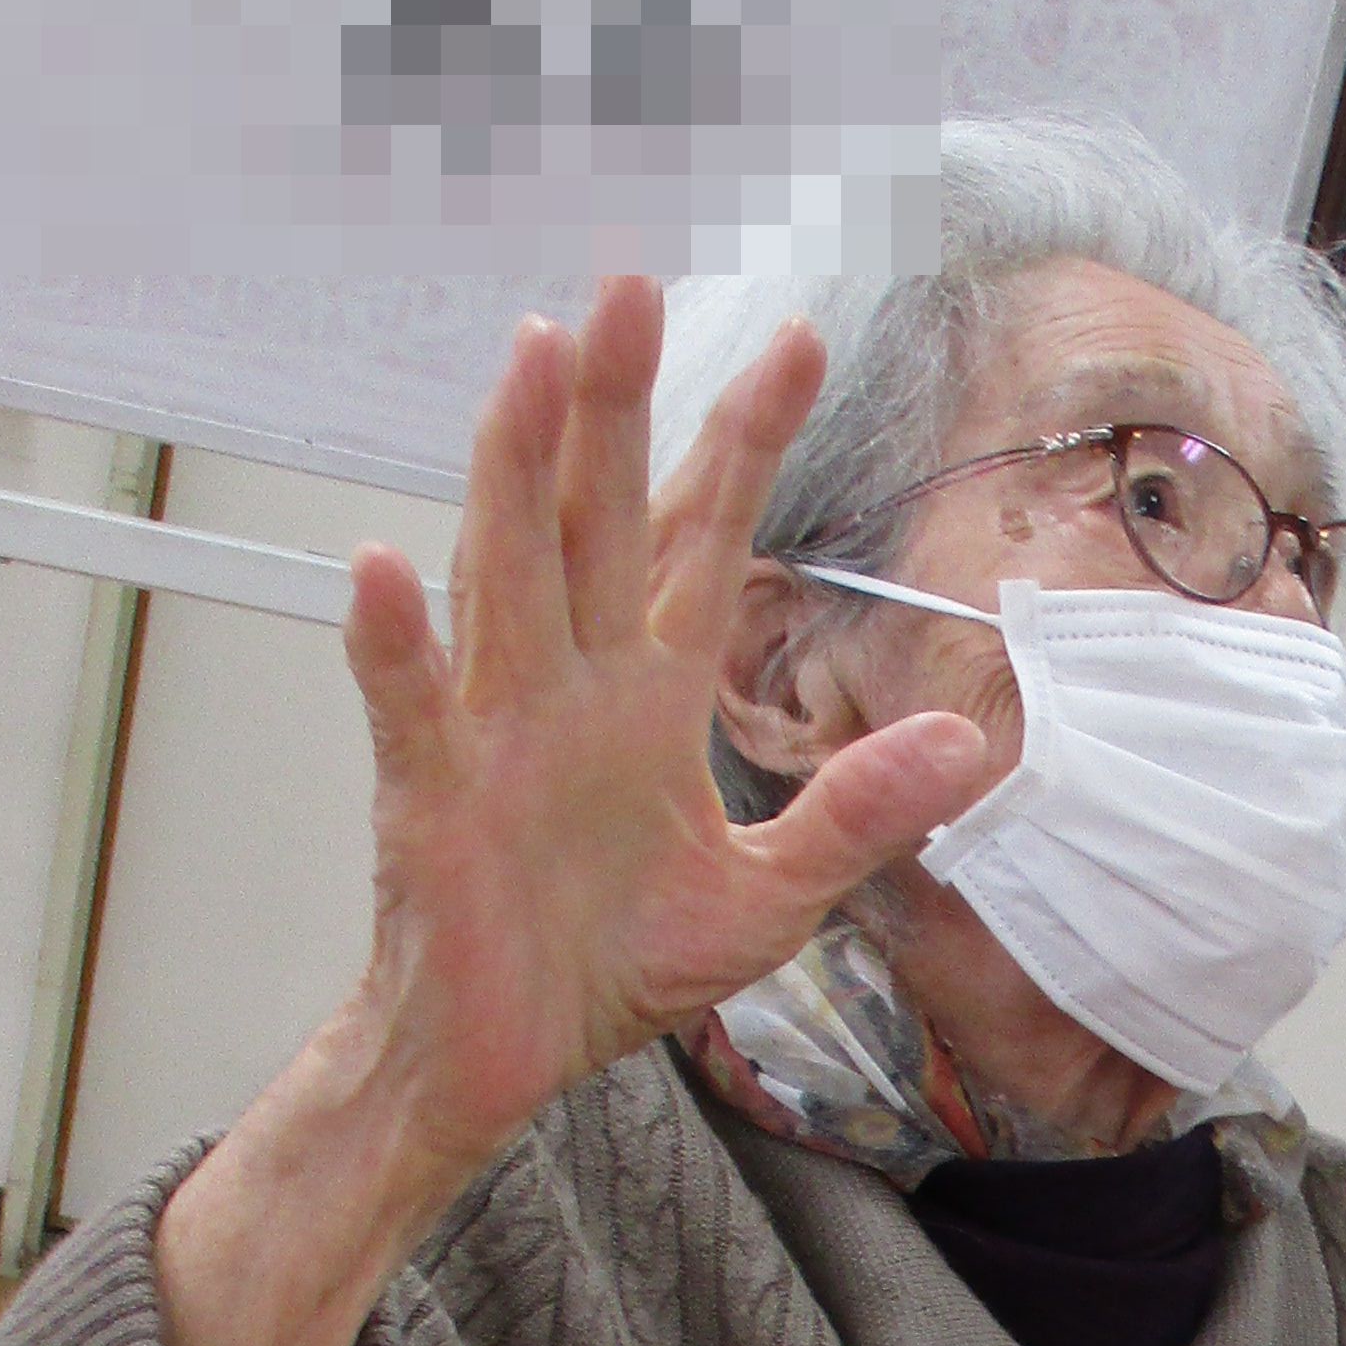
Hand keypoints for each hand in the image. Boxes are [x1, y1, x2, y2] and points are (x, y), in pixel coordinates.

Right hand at [335, 279, 993, 1184]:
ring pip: (503, 570)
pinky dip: (391, 643)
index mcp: (650, 697)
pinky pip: (409, 707)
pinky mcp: (430, 797)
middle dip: (614, 402)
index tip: (797, 341)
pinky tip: (382, 568)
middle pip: (593, 515)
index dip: (742, 442)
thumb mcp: (768, 899)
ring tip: (529, 357)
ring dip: (512, 466)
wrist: (508, 1060)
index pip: (703, 539)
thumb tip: (963, 744)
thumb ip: (855, 815)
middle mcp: (570, 686)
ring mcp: (493, 730)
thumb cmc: (612, 966)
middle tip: (632, 284)